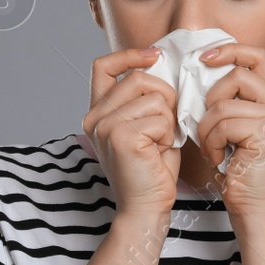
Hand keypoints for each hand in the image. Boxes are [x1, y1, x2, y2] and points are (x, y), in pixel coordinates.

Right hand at [84, 47, 180, 218]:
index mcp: (97, 112)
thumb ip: (146, 99)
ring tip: (161, 143)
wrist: (146, 208)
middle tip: (168, 124)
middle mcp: (95, 117)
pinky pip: (160, 119)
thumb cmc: (151, 170)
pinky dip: (169, 136)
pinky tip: (160, 153)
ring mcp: (105, 127)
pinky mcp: (121, 137)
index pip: (104, 66)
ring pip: (154, 98)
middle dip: (165, 96)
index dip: (130, 55)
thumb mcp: (146, 126)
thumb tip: (162, 66)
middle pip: (138, 78)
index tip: (154, 56)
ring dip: (169, 121)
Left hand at [192, 42, 264, 220]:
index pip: (256, 57)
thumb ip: (228, 98)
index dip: (230, 50)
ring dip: (207, 128)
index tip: (204, 59)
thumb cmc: (237, 168)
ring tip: (212, 147)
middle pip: (237, 75)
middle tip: (206, 125)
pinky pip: (223, 124)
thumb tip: (201, 67)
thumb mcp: (232, 125)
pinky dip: (212, 141)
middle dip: (210, 99)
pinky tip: (220, 157)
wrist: (252, 206)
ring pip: (224, 103)